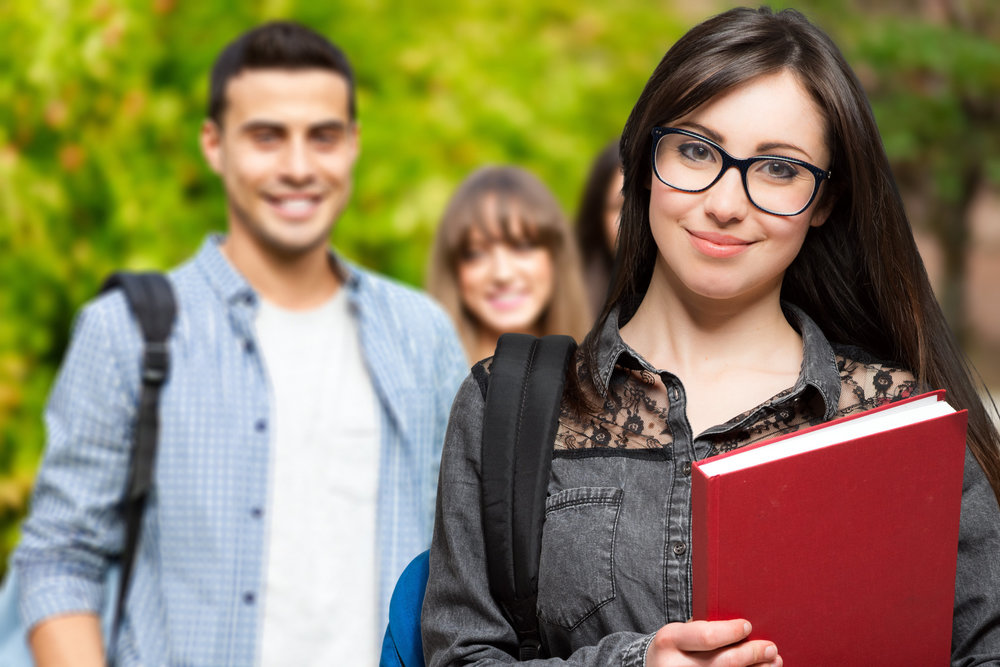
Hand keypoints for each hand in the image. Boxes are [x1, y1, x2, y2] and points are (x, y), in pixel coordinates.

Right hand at [644, 619, 779, 666]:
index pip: (706, 637)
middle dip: (751, 654)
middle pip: (723, 662)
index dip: (731, 632)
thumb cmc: (675, 647)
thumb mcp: (681, 633)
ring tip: (773, 662)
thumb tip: (746, 628)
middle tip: (770, 648)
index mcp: (669, 641)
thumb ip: (704, 628)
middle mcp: (674, 666)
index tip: (748, 626)